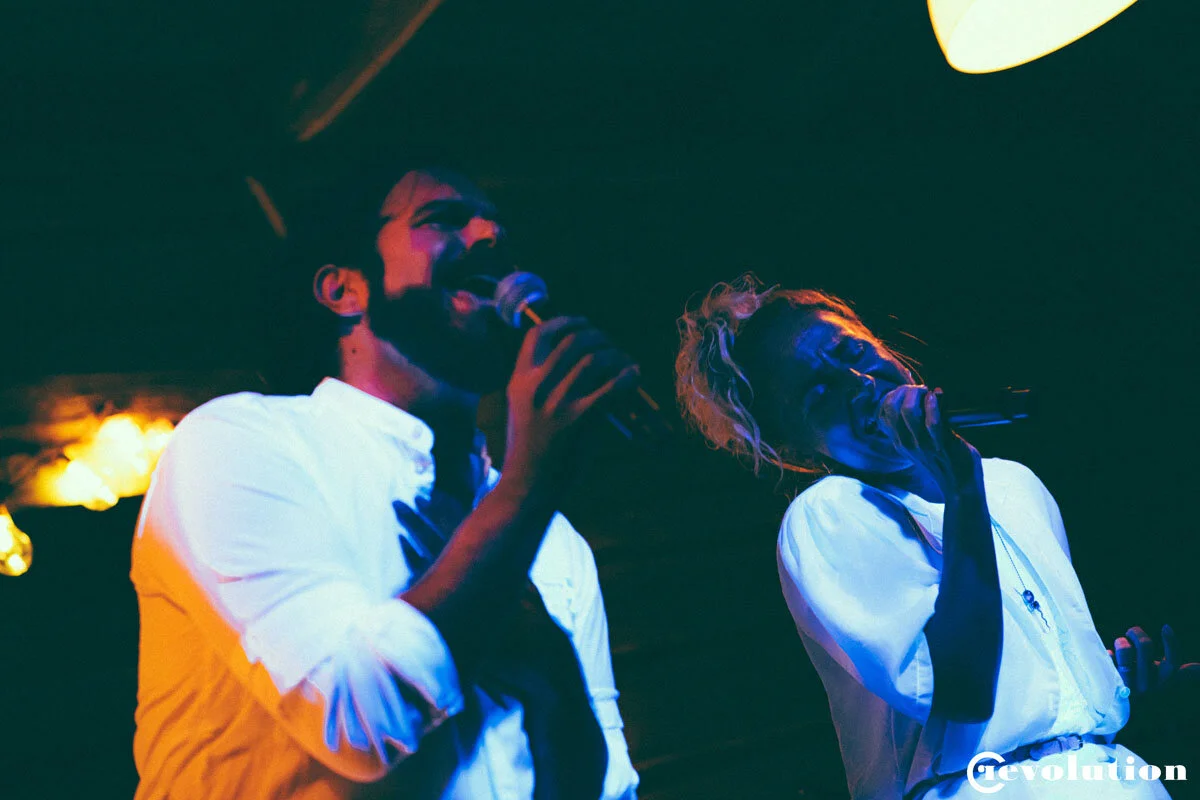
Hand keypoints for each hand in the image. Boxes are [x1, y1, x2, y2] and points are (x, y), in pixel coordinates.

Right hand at [502, 316, 637, 490]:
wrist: (527, 486)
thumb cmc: (529, 449)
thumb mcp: (522, 409)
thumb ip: (540, 382)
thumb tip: (578, 356)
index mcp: (518, 381)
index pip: (538, 335)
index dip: (564, 322)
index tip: (582, 322)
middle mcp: (536, 386)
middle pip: (572, 341)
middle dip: (597, 337)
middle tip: (610, 345)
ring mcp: (557, 403)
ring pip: (594, 359)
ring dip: (616, 355)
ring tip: (624, 362)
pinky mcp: (580, 419)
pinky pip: (612, 386)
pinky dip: (627, 375)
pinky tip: (634, 375)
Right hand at [879, 385, 981, 493]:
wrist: (960, 488)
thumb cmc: (946, 462)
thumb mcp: (923, 445)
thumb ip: (919, 426)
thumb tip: (929, 393)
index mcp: (900, 442)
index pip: (883, 412)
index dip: (893, 395)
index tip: (908, 391)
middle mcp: (906, 443)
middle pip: (892, 408)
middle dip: (905, 391)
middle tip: (920, 390)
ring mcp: (922, 445)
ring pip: (909, 411)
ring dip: (919, 395)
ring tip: (929, 393)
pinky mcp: (941, 445)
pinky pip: (932, 422)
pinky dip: (934, 405)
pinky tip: (938, 397)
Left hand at [1111, 624, 1199, 697]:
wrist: (1115, 707)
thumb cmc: (1142, 686)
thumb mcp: (1162, 679)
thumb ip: (1184, 673)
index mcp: (1163, 681)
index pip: (1173, 663)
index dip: (1171, 643)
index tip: (1166, 627)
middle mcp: (1147, 685)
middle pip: (1146, 645)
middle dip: (1137, 632)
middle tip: (1132, 632)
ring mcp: (1126, 684)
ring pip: (1125, 648)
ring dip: (1121, 642)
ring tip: (1119, 646)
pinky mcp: (1108, 681)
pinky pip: (1108, 656)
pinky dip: (1108, 653)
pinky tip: (1108, 660)